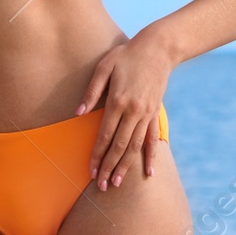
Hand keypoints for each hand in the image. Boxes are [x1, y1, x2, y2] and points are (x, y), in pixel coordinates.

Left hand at [77, 32, 173, 189]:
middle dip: (109, 167)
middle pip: (119, 146)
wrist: (158, 48)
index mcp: (118, 101)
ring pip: (135, 146)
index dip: (97, 155)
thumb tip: (77, 113)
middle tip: (101, 185)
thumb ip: (91, 91)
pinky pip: (152, 139)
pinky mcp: (155, 113)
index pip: (104, 135)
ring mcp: (147, 114)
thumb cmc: (127, 55)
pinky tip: (149, 172)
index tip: (91, 170)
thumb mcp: (104, 67)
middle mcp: (134, 111)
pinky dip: (151, 156)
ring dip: (126, 166)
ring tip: (117, 183)